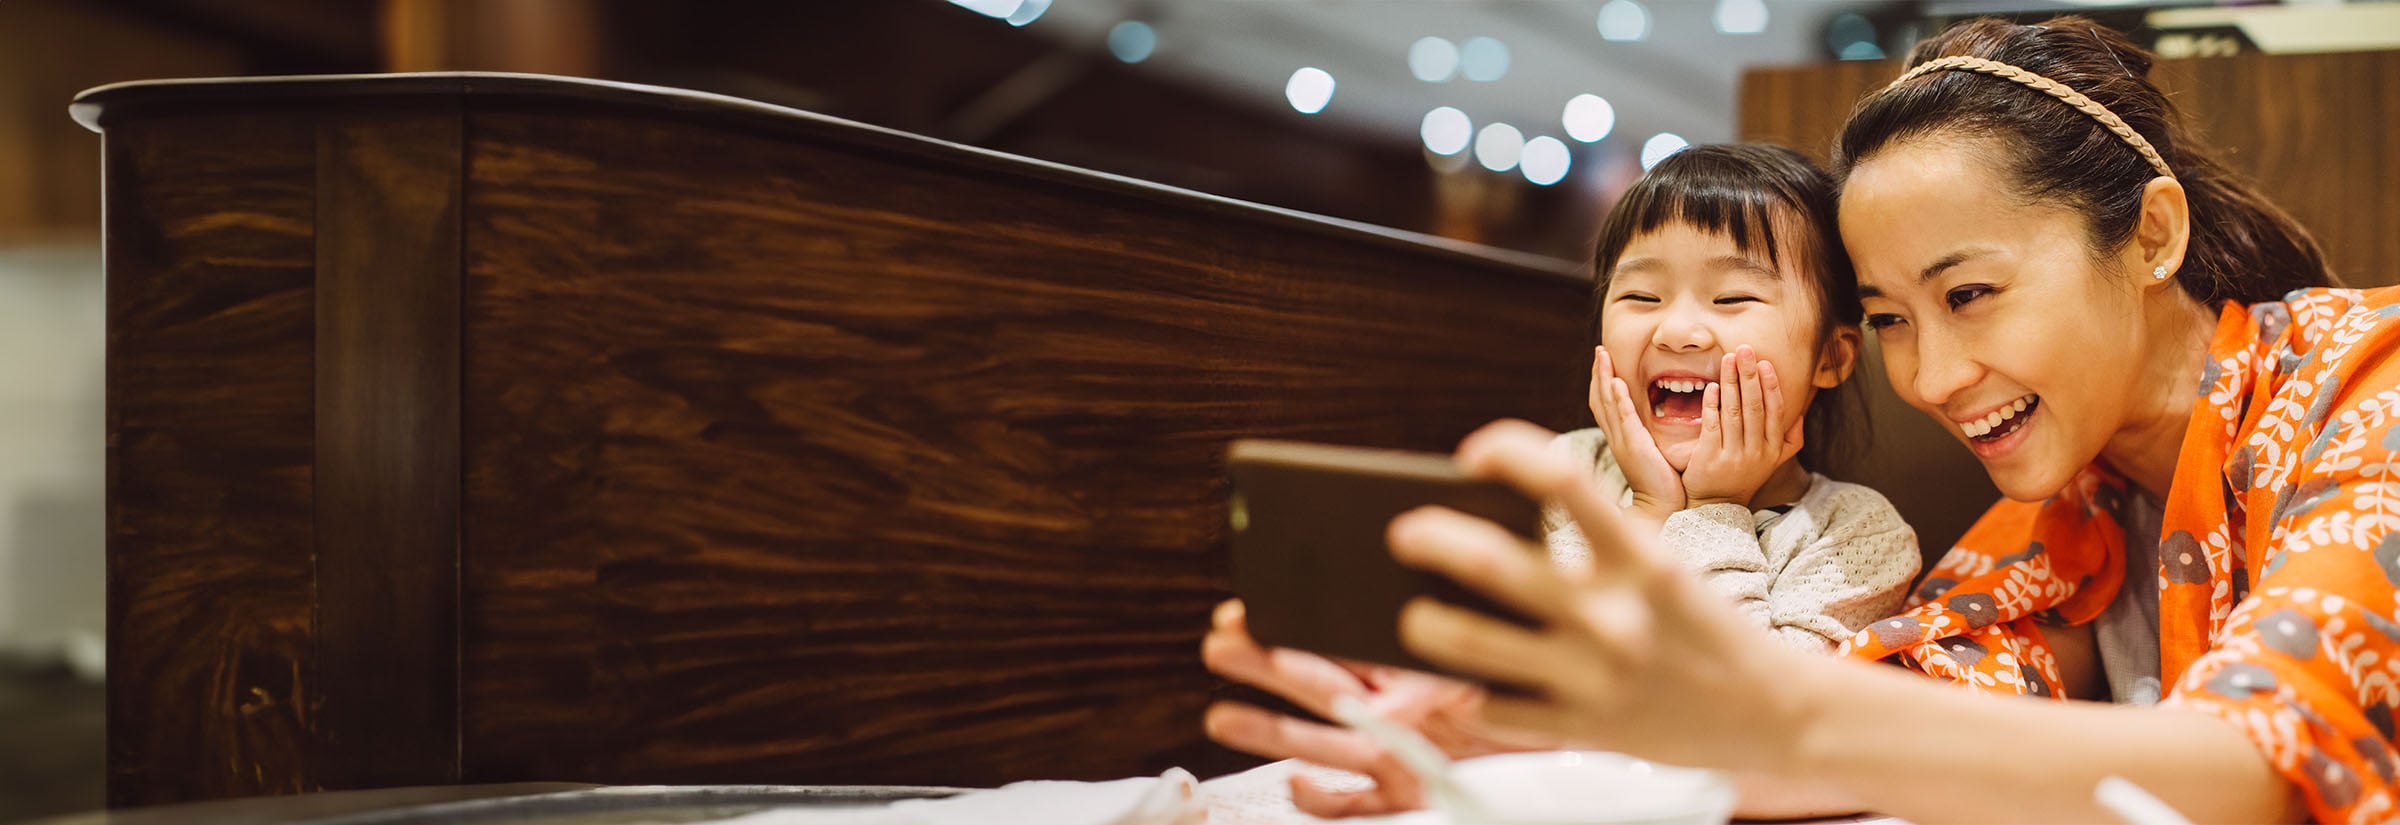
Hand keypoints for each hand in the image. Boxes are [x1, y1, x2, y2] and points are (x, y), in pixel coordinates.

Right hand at [1200, 600, 1544, 816]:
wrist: (1570, 752)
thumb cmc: (1537, 692)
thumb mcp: (1496, 648)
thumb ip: (1457, 626)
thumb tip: (1427, 582)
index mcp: (1406, 668)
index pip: (1334, 642)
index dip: (1288, 626)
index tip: (1247, 611)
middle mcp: (1389, 711)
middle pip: (1312, 684)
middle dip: (1261, 664)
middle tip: (1218, 646)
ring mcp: (1391, 756)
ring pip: (1316, 742)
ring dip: (1266, 729)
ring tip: (1220, 717)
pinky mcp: (1403, 797)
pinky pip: (1350, 804)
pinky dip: (1319, 797)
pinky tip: (1295, 782)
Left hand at [1387, 420, 1820, 775]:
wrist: (1775, 713)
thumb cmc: (1704, 630)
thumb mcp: (1662, 570)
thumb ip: (1593, 550)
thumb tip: (1492, 532)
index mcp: (1642, 558)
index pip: (1563, 477)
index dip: (1506, 451)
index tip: (1472, 455)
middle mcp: (1615, 614)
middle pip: (1493, 562)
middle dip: (1431, 538)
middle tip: (1403, 531)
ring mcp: (1595, 676)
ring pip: (1473, 642)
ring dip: (1426, 625)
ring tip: (1411, 617)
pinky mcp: (1585, 729)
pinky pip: (1497, 708)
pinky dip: (1471, 692)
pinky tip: (1464, 681)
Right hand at [1588, 346, 1683, 528]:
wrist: (1662, 509)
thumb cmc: (1663, 483)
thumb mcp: (1652, 453)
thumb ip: (1649, 436)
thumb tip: (1653, 420)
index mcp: (1620, 439)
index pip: (1605, 405)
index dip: (1602, 381)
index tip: (1604, 361)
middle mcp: (1616, 438)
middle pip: (1599, 400)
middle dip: (1599, 373)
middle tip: (1600, 350)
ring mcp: (1622, 442)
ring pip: (1607, 405)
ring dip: (1604, 379)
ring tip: (1604, 357)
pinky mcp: (1634, 447)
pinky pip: (1623, 419)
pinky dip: (1618, 400)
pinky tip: (1616, 383)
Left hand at [1681, 346, 1803, 508]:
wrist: (1717, 506)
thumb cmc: (1745, 476)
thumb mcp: (1774, 460)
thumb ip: (1790, 438)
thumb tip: (1800, 413)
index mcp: (1773, 449)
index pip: (1776, 412)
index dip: (1771, 386)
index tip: (1765, 363)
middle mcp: (1756, 452)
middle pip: (1755, 407)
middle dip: (1750, 376)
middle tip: (1744, 350)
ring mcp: (1733, 456)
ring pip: (1734, 413)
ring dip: (1731, 383)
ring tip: (1728, 359)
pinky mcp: (1710, 459)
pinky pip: (1712, 426)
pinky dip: (1712, 404)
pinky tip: (1712, 386)